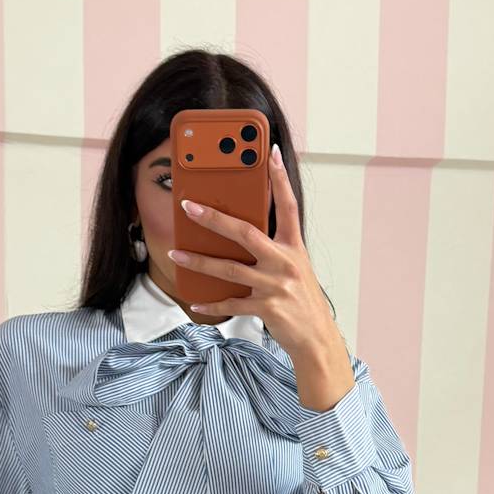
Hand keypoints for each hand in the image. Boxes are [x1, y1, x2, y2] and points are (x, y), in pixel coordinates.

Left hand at [166, 142, 338, 361]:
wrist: (317, 339)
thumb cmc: (303, 302)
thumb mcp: (296, 268)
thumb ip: (275, 250)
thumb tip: (242, 234)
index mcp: (294, 248)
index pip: (288, 206)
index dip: (279, 179)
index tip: (269, 154)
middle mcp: (285, 263)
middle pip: (245, 233)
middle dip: (214, 218)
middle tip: (189, 207)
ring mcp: (274, 286)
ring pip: (228, 269)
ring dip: (198, 261)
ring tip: (176, 253)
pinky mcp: (266, 308)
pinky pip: (231, 303)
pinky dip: (211, 304)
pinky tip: (194, 303)